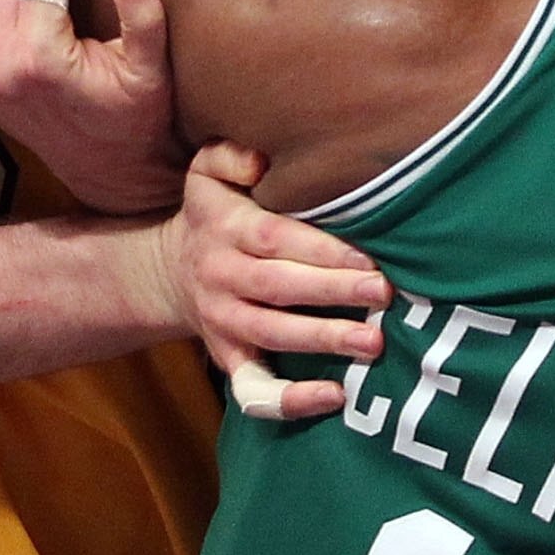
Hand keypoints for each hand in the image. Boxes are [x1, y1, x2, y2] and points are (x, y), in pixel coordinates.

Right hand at [162, 141, 390, 422]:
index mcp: (224, 227)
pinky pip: (254, 389)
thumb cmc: (214, 213)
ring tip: (373, 343)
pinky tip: (334, 396)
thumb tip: (261, 161)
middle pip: (277, 287)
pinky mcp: (228, 359)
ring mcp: (222, 322)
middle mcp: (220, 276)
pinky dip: (291, 399)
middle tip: (383, 294)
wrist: (171, 270)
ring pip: (271, 335)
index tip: (367, 258)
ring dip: (323, 340)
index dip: (320, 250)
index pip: (274, 239)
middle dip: (332, 292)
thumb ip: (230, 155)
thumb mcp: (207, 170)